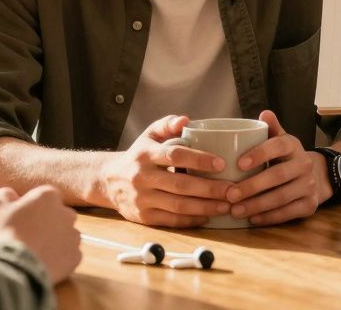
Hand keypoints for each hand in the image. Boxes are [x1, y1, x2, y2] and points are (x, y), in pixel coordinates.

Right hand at [0, 186, 81, 284]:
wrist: (13, 267)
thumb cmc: (4, 233)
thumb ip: (6, 194)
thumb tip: (11, 195)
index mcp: (48, 196)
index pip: (45, 197)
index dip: (32, 208)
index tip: (21, 219)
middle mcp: (66, 213)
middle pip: (59, 215)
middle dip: (47, 223)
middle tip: (28, 236)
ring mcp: (73, 236)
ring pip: (66, 236)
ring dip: (55, 241)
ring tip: (35, 252)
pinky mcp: (75, 257)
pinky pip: (69, 255)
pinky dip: (59, 259)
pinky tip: (43, 263)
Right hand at [97, 115, 232, 226]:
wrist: (108, 181)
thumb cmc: (137, 155)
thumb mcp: (148, 135)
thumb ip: (167, 124)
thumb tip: (186, 120)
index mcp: (146, 154)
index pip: (175, 156)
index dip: (199, 160)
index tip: (222, 163)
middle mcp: (142, 177)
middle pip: (181, 185)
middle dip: (210, 189)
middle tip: (233, 189)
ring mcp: (142, 199)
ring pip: (179, 206)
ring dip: (206, 207)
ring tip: (227, 205)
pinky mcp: (144, 217)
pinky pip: (172, 221)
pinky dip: (192, 220)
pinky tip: (209, 216)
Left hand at [225, 110, 324, 225]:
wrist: (316, 176)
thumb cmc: (285, 158)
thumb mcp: (280, 141)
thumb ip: (270, 129)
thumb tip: (264, 113)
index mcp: (293, 145)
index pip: (278, 146)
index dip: (259, 154)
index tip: (239, 163)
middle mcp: (304, 164)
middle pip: (278, 176)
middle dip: (252, 186)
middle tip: (229, 194)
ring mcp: (309, 186)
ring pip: (281, 197)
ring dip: (256, 205)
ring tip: (235, 210)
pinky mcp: (310, 205)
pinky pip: (288, 213)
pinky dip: (268, 217)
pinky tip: (251, 219)